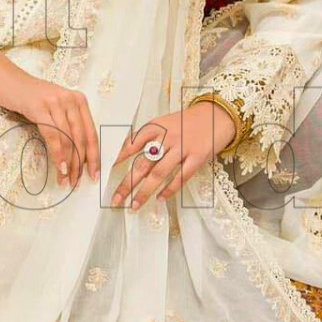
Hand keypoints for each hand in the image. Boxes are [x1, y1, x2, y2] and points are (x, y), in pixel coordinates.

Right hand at [0, 51, 98, 188]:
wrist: (6, 80)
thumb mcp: (54, 108)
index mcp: (79, 101)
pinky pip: (53, 135)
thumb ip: (67, 124)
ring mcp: (55, 102)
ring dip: (68, 163)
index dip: (94, 156)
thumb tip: (76, 155)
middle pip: (81, 138)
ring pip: (68, 139)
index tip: (94, 174)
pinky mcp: (40, 107)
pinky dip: (57, 154)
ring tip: (65, 180)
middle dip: (80, 164)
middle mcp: (71, 100)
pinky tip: (59, 166)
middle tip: (76, 182)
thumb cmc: (30, 97)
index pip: (91, 133)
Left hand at [111, 100, 239, 209]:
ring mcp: (183, 148)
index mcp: (156, 127)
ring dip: (145, 192)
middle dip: (127, 184)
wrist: (216, 115)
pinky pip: (181, 177)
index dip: (118, 159)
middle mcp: (167, 138)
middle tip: (115, 199)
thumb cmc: (186, 122)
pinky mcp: (198, 157)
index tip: (106, 172)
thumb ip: (146, 137)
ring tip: (134, 206)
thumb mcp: (163, 122)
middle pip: (142, 164)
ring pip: (159, 174)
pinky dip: (170, 190)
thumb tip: (123, 153)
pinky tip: (160, 199)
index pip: (132, 144)